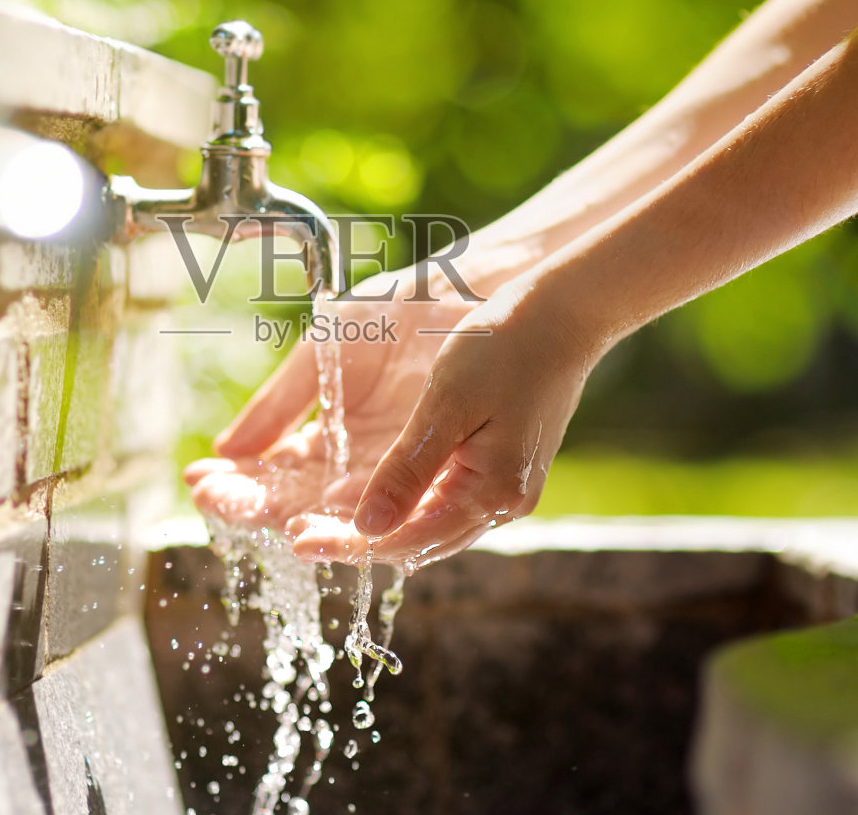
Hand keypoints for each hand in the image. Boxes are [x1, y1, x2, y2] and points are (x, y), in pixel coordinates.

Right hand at [183, 264, 480, 543]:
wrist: (467, 290)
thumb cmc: (394, 313)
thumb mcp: (325, 354)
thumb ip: (279, 404)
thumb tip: (225, 452)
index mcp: (325, 439)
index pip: (270, 476)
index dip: (234, 483)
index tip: (198, 483)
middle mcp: (357, 467)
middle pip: (296, 503)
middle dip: (253, 505)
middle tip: (216, 504)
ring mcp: (395, 473)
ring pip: (339, 514)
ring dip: (301, 518)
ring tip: (268, 517)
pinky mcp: (436, 472)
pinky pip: (395, 506)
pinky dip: (360, 514)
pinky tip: (322, 511)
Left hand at [290, 276, 597, 567]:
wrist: (563, 314)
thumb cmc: (504, 346)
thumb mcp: (446, 405)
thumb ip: (406, 470)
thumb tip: (365, 527)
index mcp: (490, 492)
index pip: (405, 539)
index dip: (347, 544)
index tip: (297, 539)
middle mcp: (501, 504)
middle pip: (414, 542)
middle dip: (353, 541)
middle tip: (295, 533)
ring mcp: (504, 489)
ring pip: (427, 526)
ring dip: (374, 526)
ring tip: (319, 521)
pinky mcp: (499, 469)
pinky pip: (441, 502)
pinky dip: (401, 504)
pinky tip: (367, 496)